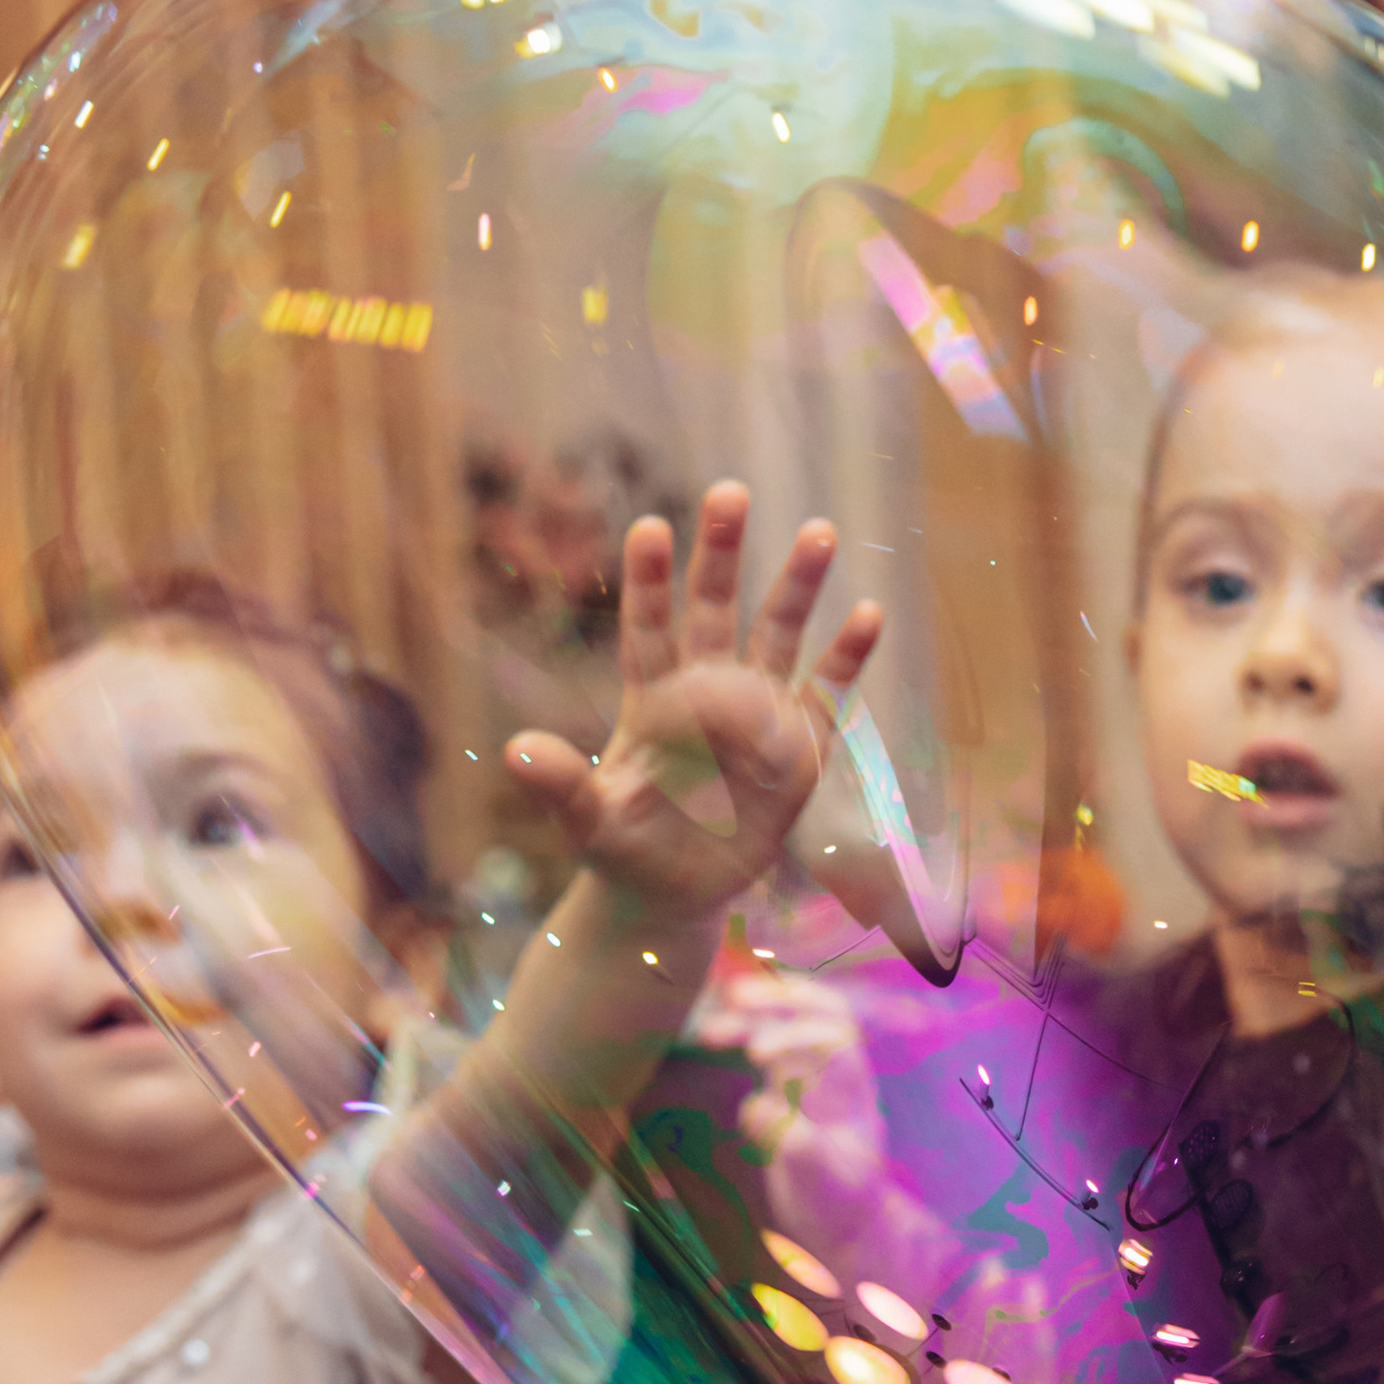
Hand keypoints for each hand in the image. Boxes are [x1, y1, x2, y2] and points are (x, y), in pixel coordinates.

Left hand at [505, 483, 880, 931]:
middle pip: (714, 609)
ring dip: (798, 585)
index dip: (649, 581)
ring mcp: (757, 712)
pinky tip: (869, 613)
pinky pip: (828, 692)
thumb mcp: (586, 822)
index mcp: (651, 699)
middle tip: (729, 490)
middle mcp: (706, 690)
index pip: (650, 628)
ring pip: (778, 634)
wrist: (672, 893)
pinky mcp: (798, 745)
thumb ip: (560, 785)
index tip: (648, 526)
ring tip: (820, 529)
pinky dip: (848, 656)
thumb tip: (513, 751)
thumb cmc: (621, 851)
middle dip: (721, 553)